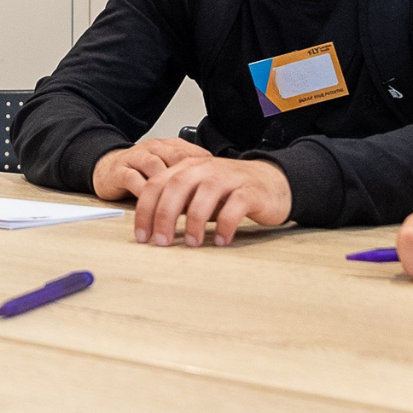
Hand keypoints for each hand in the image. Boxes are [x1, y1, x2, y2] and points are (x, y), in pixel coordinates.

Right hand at [91, 137, 212, 199]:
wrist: (107, 168)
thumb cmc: (143, 173)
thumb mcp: (170, 174)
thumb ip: (192, 184)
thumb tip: (220, 203)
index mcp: (172, 147)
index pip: (195, 156)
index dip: (207, 176)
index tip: (218, 197)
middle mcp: (155, 148)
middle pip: (177, 159)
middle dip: (190, 182)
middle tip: (201, 205)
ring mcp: (137, 157)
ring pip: (155, 168)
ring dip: (167, 190)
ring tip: (177, 210)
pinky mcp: (119, 170)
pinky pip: (133, 178)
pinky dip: (144, 193)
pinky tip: (152, 208)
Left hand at [133, 157, 290, 246]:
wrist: (271, 182)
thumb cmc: (230, 191)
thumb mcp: (198, 193)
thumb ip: (176, 202)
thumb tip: (150, 227)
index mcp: (187, 168)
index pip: (157, 184)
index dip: (145, 210)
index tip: (142, 236)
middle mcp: (205, 169)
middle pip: (176, 186)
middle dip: (164, 215)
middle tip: (160, 242)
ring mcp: (229, 178)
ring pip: (205, 193)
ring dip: (195, 221)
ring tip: (192, 243)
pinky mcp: (250, 191)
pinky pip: (236, 205)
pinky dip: (226, 224)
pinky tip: (222, 241)